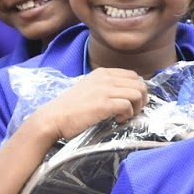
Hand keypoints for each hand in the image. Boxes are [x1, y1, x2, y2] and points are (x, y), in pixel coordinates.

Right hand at [33, 68, 148, 142]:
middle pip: (139, 84)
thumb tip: (122, 96)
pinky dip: (127, 115)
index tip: (132, 102)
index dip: (137, 89)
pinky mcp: (104, 104)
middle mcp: (105, 78)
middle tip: (133, 111)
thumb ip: (103, 88)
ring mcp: (105, 90)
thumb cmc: (66, 110)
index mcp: (101, 73)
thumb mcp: (86, 90)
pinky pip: (128, 105)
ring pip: (137, 94)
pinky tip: (117, 120)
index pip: (132, 75)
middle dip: (141, 99)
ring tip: (125, 116)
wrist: (51, 119)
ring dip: (136, 108)